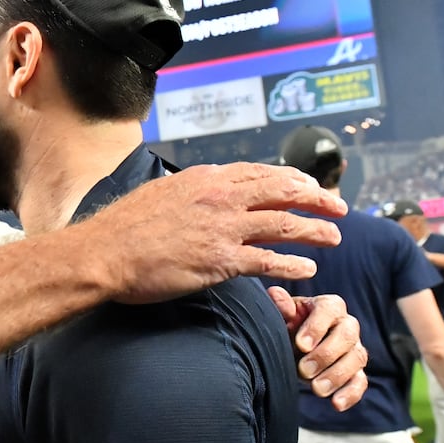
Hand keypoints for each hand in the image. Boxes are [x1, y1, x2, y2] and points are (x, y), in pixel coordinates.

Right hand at [86, 163, 345, 304]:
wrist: (105, 252)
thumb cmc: (123, 227)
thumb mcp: (160, 192)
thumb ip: (189, 191)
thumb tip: (199, 193)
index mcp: (207, 178)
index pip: (262, 173)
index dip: (292, 179)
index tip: (309, 186)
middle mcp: (222, 197)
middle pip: (285, 193)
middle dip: (318, 199)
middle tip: (339, 206)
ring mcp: (224, 229)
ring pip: (286, 225)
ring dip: (316, 231)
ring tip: (334, 237)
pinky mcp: (222, 261)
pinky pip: (269, 261)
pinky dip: (294, 265)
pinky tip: (308, 270)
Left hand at [267, 289, 368, 410]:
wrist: (289, 350)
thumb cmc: (285, 329)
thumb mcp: (278, 318)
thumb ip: (279, 308)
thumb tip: (276, 296)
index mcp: (327, 306)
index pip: (330, 309)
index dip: (317, 327)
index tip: (301, 345)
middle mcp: (346, 324)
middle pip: (348, 334)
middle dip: (326, 354)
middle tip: (304, 370)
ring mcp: (353, 349)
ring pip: (357, 358)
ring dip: (337, 375)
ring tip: (315, 389)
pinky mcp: (355, 372)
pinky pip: (360, 381)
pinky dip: (350, 393)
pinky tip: (336, 404)